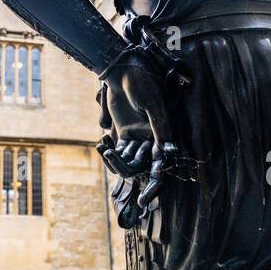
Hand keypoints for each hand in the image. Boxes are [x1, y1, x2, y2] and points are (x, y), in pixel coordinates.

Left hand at [95, 49, 180, 206]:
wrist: (122, 69)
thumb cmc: (141, 83)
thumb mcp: (152, 105)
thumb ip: (160, 128)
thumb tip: (168, 152)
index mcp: (164, 135)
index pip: (161, 167)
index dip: (155, 185)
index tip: (144, 200)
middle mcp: (152, 140)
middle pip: (142, 168)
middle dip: (128, 171)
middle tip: (113, 161)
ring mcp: (137, 138)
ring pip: (128, 162)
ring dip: (116, 161)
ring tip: (105, 149)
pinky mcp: (123, 133)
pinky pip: (117, 152)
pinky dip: (108, 151)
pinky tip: (101, 143)